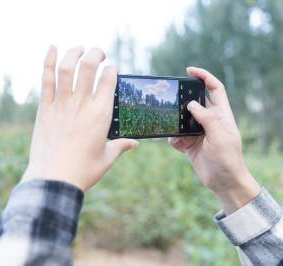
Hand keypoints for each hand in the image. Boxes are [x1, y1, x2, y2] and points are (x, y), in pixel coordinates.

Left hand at [22, 46, 137, 190]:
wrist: (53, 180)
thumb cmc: (82, 171)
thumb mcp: (106, 159)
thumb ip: (121, 147)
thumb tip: (134, 143)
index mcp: (101, 115)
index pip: (109, 80)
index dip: (111, 69)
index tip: (111, 68)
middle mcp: (82, 105)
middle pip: (89, 67)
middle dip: (96, 54)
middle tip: (98, 53)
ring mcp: (61, 105)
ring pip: (67, 68)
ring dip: (74, 52)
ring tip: (79, 48)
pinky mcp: (45, 109)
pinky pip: (46, 79)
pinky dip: (48, 61)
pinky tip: (52, 47)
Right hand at [169, 67, 259, 213]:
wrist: (223, 182)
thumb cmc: (227, 159)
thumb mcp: (219, 136)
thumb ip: (206, 118)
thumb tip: (192, 104)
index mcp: (221, 115)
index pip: (214, 89)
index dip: (204, 77)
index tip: (189, 71)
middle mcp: (210, 121)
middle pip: (195, 102)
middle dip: (183, 100)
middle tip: (172, 100)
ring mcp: (199, 132)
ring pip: (182, 119)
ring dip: (175, 123)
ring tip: (173, 128)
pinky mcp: (190, 144)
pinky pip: (176, 135)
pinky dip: (173, 139)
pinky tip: (177, 145)